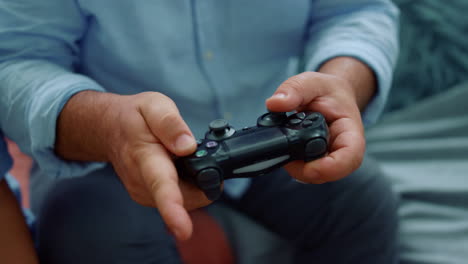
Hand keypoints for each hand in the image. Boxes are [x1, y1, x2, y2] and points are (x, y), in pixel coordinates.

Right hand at [56, 91, 211, 240]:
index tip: (184, 230)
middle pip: (186, 199)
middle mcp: (142, 183)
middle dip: (204, 182)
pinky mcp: (148, 197)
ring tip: (181, 157)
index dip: (174, 210)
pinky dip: (187, 185)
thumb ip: (170, 124)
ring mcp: (144, 193)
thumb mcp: (154, 105)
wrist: (109, 128)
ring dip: (195, 183)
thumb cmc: (133, 117)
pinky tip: (178, 167)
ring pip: (187, 200)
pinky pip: (181, 198)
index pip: (161, 186)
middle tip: (198, 154)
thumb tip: (188, 146)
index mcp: (145, 158)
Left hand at [266, 57, 374, 182]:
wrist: (329, 96)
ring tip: (285, 145)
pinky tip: (286, 147)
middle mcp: (342, 150)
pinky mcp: (315, 161)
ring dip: (296, 167)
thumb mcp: (311, 81)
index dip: (331, 168)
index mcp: (350, 131)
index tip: (309, 167)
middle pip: (329, 173)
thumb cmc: (326, 90)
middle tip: (284, 153)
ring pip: (314, 175)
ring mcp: (328, 158)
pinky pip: (304, 170)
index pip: (351, 157)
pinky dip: (292, 162)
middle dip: (304, 170)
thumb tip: (274, 103)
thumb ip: (294, 89)